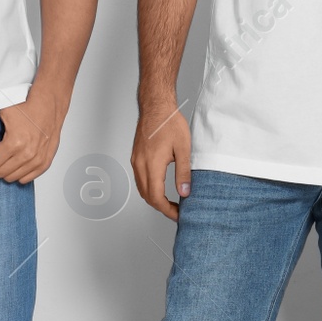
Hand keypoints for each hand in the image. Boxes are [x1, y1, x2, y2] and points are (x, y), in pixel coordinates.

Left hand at [0, 87, 62, 183]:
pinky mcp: (45, 162)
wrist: (49, 104)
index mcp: (15, 142)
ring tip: (10, 153)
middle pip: (1, 173)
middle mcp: (28, 154)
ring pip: (13, 178)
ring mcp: (38, 160)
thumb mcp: (2, 110)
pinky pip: (27, 179)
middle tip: (0, 149)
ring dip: (8, 167)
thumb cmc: (27, 105)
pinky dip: (20, 172)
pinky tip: (19, 159)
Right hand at [131, 102, 191, 221]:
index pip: (156, 197)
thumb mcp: (183, 149)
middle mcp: (140, 164)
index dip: (168, 210)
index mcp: (152, 164)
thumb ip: (184, 173)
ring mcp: (136, 161)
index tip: (179, 214)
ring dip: (155, 199)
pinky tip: (161, 188)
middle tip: (177, 211)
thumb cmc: (169, 122)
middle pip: (147, 197)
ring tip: (171, 202)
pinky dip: (150, 189)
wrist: (156, 106)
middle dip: (162, 208)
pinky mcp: (136, 157)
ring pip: (142, 189)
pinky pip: (140, 179)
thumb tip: (185, 193)